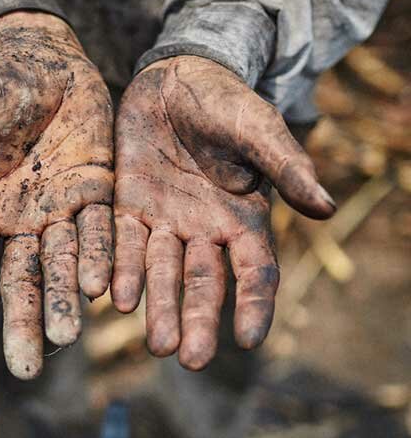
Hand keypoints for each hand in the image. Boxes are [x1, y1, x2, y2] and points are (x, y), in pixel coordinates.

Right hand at [0, 12, 113, 378]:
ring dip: (65, 300)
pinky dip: (99, 258)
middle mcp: (22, 223)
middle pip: (21, 282)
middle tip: (27, 372)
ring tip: (67, 338)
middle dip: (23, 324)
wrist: (48, 63)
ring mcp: (61, 213)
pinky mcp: (98, 194)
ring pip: (63, 266)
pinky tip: (102, 290)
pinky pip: (100, 231)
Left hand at [112, 56, 334, 369]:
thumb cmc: (225, 101)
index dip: (254, 304)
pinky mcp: (128, 207)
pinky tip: (112, 297)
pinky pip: (122, 244)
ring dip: (158, 308)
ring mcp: (165, 222)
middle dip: (198, 321)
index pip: (255, 271)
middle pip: (204, 284)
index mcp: (244, 218)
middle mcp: (204, 230)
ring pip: (162, 274)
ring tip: (156, 345)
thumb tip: (326, 208)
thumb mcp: (257, 128)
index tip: (250, 340)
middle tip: (190, 360)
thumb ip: (285, 165)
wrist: (173, 76)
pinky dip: (119, 270)